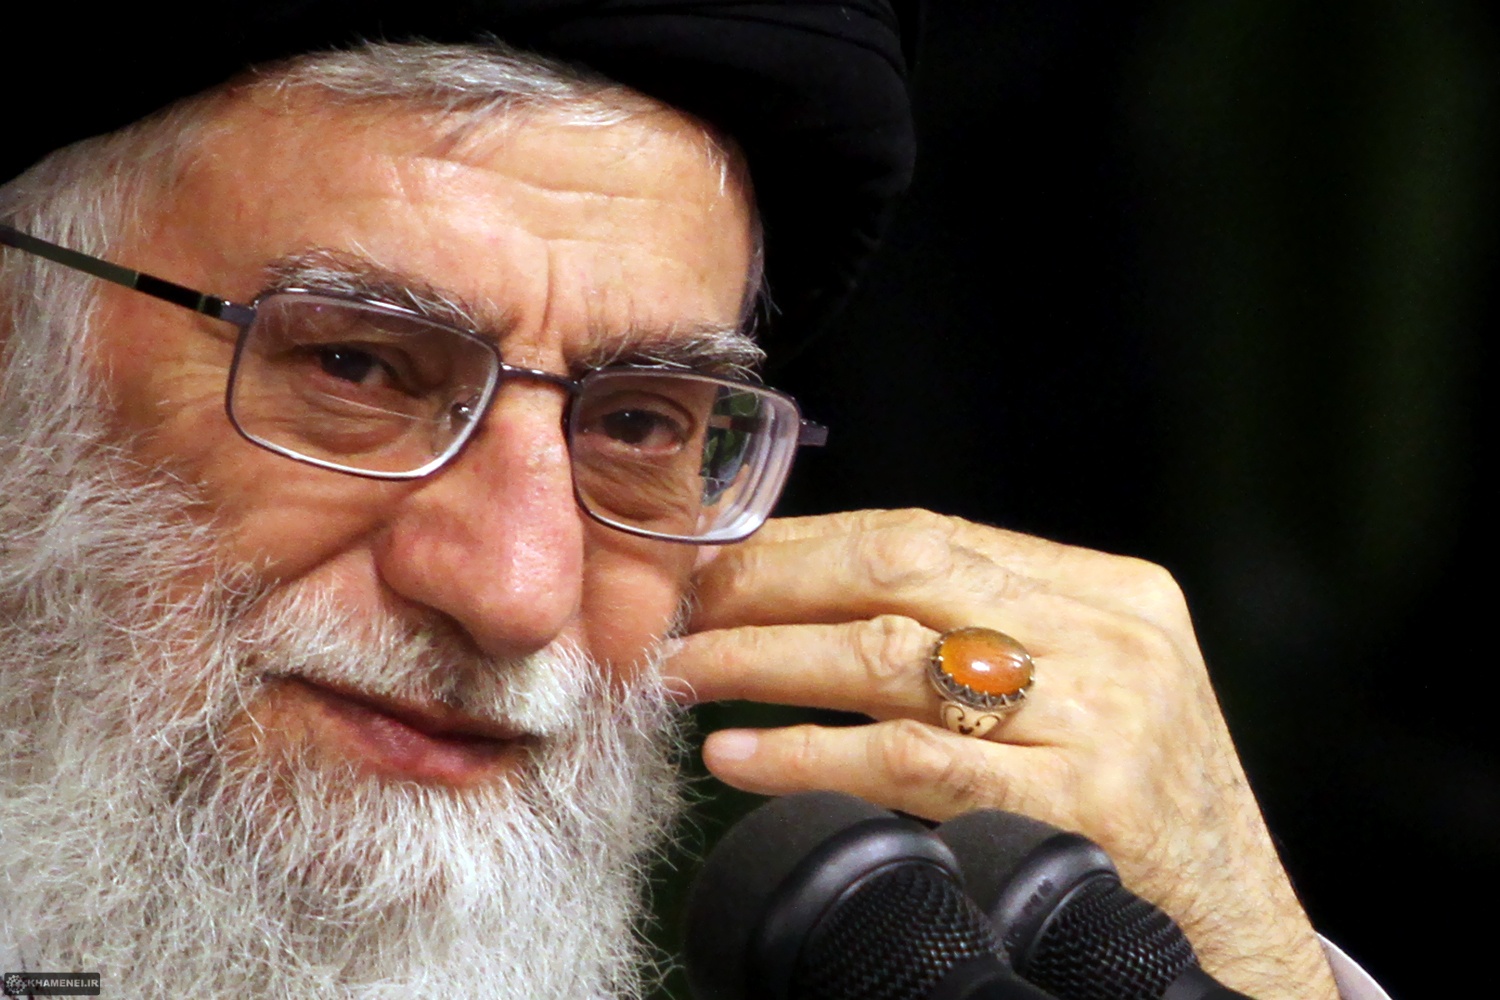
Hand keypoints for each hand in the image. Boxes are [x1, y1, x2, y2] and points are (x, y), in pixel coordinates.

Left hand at [668, 508, 1337, 999]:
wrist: (1238, 930)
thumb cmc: (1141, 811)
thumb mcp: (1090, 691)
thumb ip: (985, 636)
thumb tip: (816, 600)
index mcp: (1108, 591)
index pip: (926, 532)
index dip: (805, 544)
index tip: (717, 560)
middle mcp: (1109, 637)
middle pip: (900, 569)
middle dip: (771, 582)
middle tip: (676, 604)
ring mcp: (1102, 716)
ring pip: (891, 658)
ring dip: (766, 660)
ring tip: (682, 672)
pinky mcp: (1084, 804)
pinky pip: (913, 763)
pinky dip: (811, 754)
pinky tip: (742, 756)